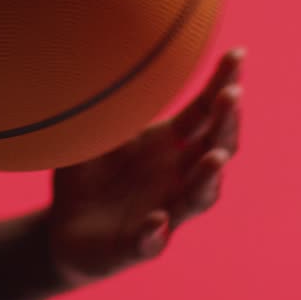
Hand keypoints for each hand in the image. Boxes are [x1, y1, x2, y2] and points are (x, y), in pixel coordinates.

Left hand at [47, 49, 243, 284]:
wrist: (63, 230)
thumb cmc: (84, 173)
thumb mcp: (91, 134)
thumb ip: (105, 108)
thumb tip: (105, 57)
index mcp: (168, 143)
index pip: (204, 111)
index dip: (222, 84)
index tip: (237, 53)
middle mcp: (177, 176)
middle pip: (216, 148)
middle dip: (226, 123)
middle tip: (231, 96)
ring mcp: (165, 211)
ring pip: (198, 197)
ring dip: (207, 178)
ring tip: (213, 159)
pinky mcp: (140, 246)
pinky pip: (151, 242)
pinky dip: (155, 233)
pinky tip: (155, 222)